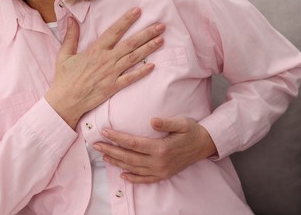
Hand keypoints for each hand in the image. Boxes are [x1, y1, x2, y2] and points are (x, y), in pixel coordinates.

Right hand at [45, 8, 164, 128]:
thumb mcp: (64, 55)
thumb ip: (70, 37)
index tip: (138, 11)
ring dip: (148, 48)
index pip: (114, 31)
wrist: (65, 101)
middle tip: (160, 26)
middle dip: (146, 33)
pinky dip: (142, 72)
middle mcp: (106, 60)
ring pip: (134, 58)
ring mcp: (112, 73)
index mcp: (95, 50)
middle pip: (130, 43)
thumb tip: (71, 19)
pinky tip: (153, 66)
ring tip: (161, 40)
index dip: (127, 20)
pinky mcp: (114, 87)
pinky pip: (131, 78)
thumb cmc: (64, 79)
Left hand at [93, 117, 216, 182]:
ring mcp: (160, 170)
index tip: (104, 131)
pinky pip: (144, 179)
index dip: (116, 137)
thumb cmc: (192, 131)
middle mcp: (158, 162)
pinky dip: (132, 178)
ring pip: (133, 168)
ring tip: (104, 156)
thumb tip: (152, 121)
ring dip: (117, 162)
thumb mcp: (182, 123)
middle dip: (110, 150)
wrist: (204, 146)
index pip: (132, 143)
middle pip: (128, 157)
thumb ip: (166, 122)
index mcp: (161, 148)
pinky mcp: (163, 175)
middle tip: (96, 145)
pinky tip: (122, 175)